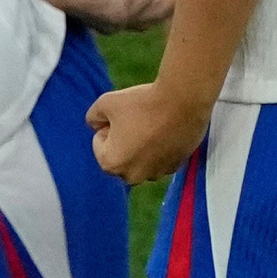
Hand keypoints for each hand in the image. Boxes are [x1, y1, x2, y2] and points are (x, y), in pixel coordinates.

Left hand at [84, 74, 205, 183]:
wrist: (183, 101)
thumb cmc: (141, 103)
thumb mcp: (105, 102)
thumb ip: (93, 117)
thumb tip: (96, 125)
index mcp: (112, 165)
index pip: (100, 142)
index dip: (108, 124)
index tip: (124, 115)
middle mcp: (134, 176)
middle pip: (120, 154)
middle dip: (123, 139)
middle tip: (138, 119)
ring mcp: (157, 173)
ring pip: (141, 157)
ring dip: (142, 144)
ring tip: (153, 122)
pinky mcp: (176, 166)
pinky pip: (161, 157)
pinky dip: (161, 145)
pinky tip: (167, 128)